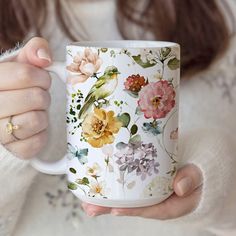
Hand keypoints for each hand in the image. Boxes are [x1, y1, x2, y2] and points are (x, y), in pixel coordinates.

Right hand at [0, 37, 51, 158]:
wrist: (11, 113)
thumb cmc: (17, 87)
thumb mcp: (21, 64)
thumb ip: (33, 52)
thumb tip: (44, 57)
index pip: (26, 74)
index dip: (42, 76)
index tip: (41, 80)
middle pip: (35, 98)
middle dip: (43, 95)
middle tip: (38, 97)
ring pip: (35, 120)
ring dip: (42, 114)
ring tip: (34, 111)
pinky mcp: (13, 149)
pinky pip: (37, 142)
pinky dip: (42, 133)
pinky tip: (33, 128)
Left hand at [82, 164, 202, 218]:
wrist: (195, 168)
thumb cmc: (197, 173)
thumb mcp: (198, 175)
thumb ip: (191, 178)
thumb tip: (180, 186)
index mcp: (171, 203)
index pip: (151, 209)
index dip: (133, 210)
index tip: (115, 210)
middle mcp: (157, 200)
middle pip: (133, 206)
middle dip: (111, 208)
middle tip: (90, 208)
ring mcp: (149, 192)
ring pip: (128, 198)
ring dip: (107, 199)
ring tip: (87, 199)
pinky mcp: (144, 184)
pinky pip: (129, 188)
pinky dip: (115, 188)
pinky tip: (100, 186)